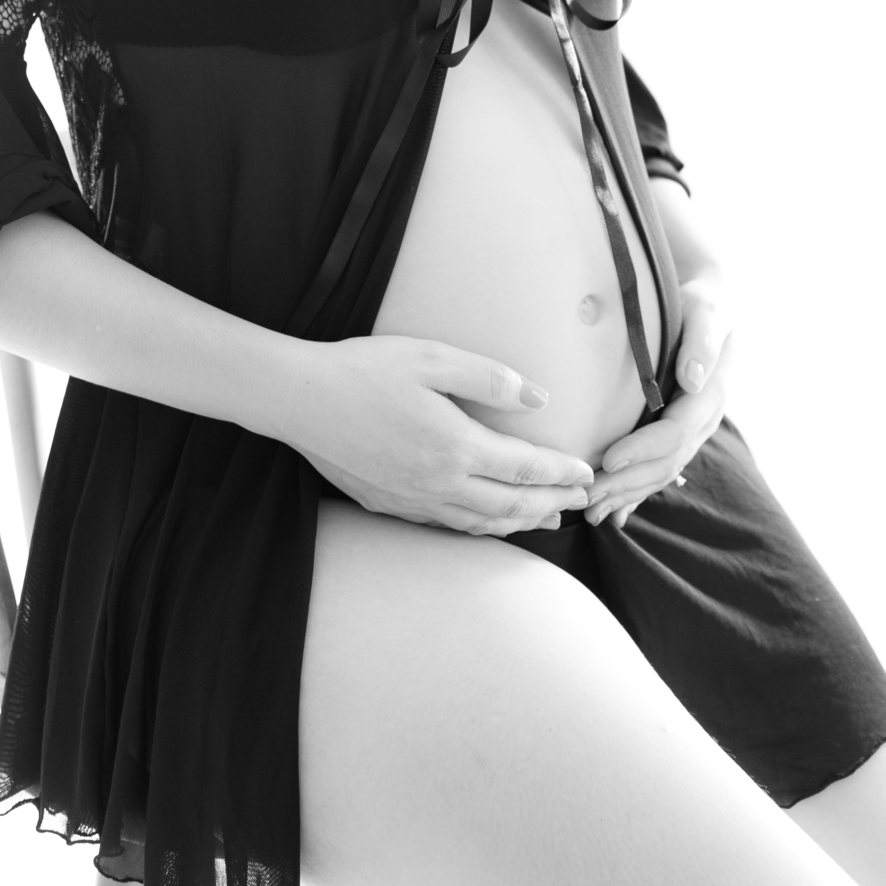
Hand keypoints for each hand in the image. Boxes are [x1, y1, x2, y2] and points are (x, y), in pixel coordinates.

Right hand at [292, 334, 595, 535]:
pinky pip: (446, 524)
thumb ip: (490, 379)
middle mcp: (439, 483)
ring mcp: (412, 499)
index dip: (561, 472)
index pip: (525, 469)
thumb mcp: (432, 358)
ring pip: (479, 523)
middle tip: (579, 501)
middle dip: (550, 504)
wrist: (299, 399)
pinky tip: (483, 520)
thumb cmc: (365, 370)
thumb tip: (539, 399)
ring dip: (518, 523)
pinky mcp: (388, 504)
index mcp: (456, 446)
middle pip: (510, 506)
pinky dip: (478, 527)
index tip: (587, 472)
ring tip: (545, 518)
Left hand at [583, 277, 733, 529]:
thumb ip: (703, 341)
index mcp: (711, 395)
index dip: (642, 450)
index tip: (608, 460)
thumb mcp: (708, 310)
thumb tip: (693, 378)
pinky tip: (615, 514)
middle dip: (627, 484)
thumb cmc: (702, 300)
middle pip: (665, 463)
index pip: (675, 433)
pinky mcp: (677, 432)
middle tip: (587, 497)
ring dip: (627, 495)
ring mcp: (692, 430)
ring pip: (660, 473)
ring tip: (592, 511)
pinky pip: (658, 469)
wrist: (709, 301)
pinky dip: (636, 492)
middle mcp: (703, 420)